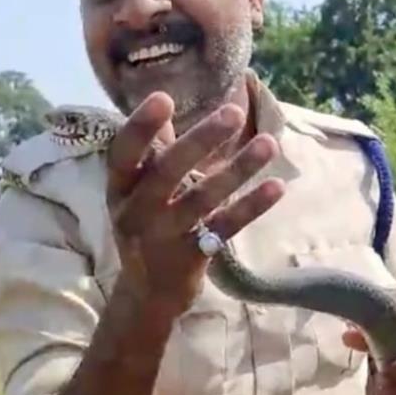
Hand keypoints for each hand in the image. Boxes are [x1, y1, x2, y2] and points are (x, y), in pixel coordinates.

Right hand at [107, 92, 283, 315]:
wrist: (148, 295)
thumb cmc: (146, 229)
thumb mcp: (137, 194)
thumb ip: (152, 153)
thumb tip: (165, 99)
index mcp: (119, 191)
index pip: (123, 155)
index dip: (140, 128)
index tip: (163, 99)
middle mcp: (136, 214)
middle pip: (166, 174)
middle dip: (200, 141)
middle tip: (234, 112)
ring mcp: (164, 239)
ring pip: (202, 200)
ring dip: (238, 170)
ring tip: (269, 143)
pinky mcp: (192, 258)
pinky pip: (225, 227)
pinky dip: (251, 206)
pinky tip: (276, 186)